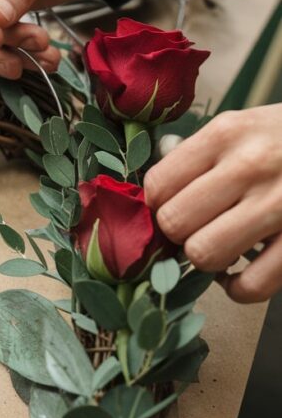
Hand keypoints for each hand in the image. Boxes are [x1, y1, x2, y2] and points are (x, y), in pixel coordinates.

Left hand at [144, 105, 281, 302]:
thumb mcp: (246, 127)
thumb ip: (200, 156)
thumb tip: (149, 197)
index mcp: (228, 133)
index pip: (158, 184)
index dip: (156, 207)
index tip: (170, 211)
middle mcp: (251, 165)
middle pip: (174, 222)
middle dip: (177, 235)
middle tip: (195, 231)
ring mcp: (281, 205)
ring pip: (204, 254)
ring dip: (206, 260)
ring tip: (221, 249)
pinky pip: (251, 286)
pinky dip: (238, 289)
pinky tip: (242, 274)